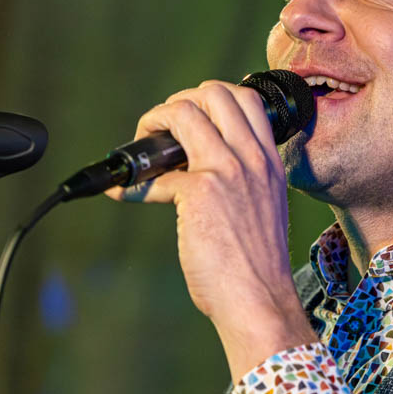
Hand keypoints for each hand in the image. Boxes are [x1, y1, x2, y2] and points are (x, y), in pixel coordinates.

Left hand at [106, 80, 315, 379]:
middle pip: (213, 92)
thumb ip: (238, 184)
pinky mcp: (199, 192)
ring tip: (141, 151)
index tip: (190, 123)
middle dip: (178, 102)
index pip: (245, 98)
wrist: (260, 301)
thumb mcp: (260, 209)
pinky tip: (123, 192)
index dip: (210, 100)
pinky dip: (132, 180)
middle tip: (162, 132)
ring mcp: (227, 171)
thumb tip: (188, 175)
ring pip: (184, 110)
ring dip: (153, 122)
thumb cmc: (257, 267)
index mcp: (269, 161)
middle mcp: (251, 158)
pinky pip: (155, 171)